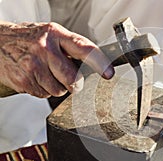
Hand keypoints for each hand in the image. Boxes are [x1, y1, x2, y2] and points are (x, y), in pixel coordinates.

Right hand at [0, 22, 114, 97]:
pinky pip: (44, 95)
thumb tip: (94, 66)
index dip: (100, 63)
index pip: (84, 48)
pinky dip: (43, 90)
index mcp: (56, 34)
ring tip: (45, 73)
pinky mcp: (24, 80)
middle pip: (73, 78)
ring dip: (56, 87)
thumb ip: (71, 48)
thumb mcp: (52, 35)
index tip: (108, 73)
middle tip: (69, 79)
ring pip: (59, 90)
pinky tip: (35, 77)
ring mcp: (33, 65)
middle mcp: (45, 48)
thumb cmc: (29, 39)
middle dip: (75, 84)